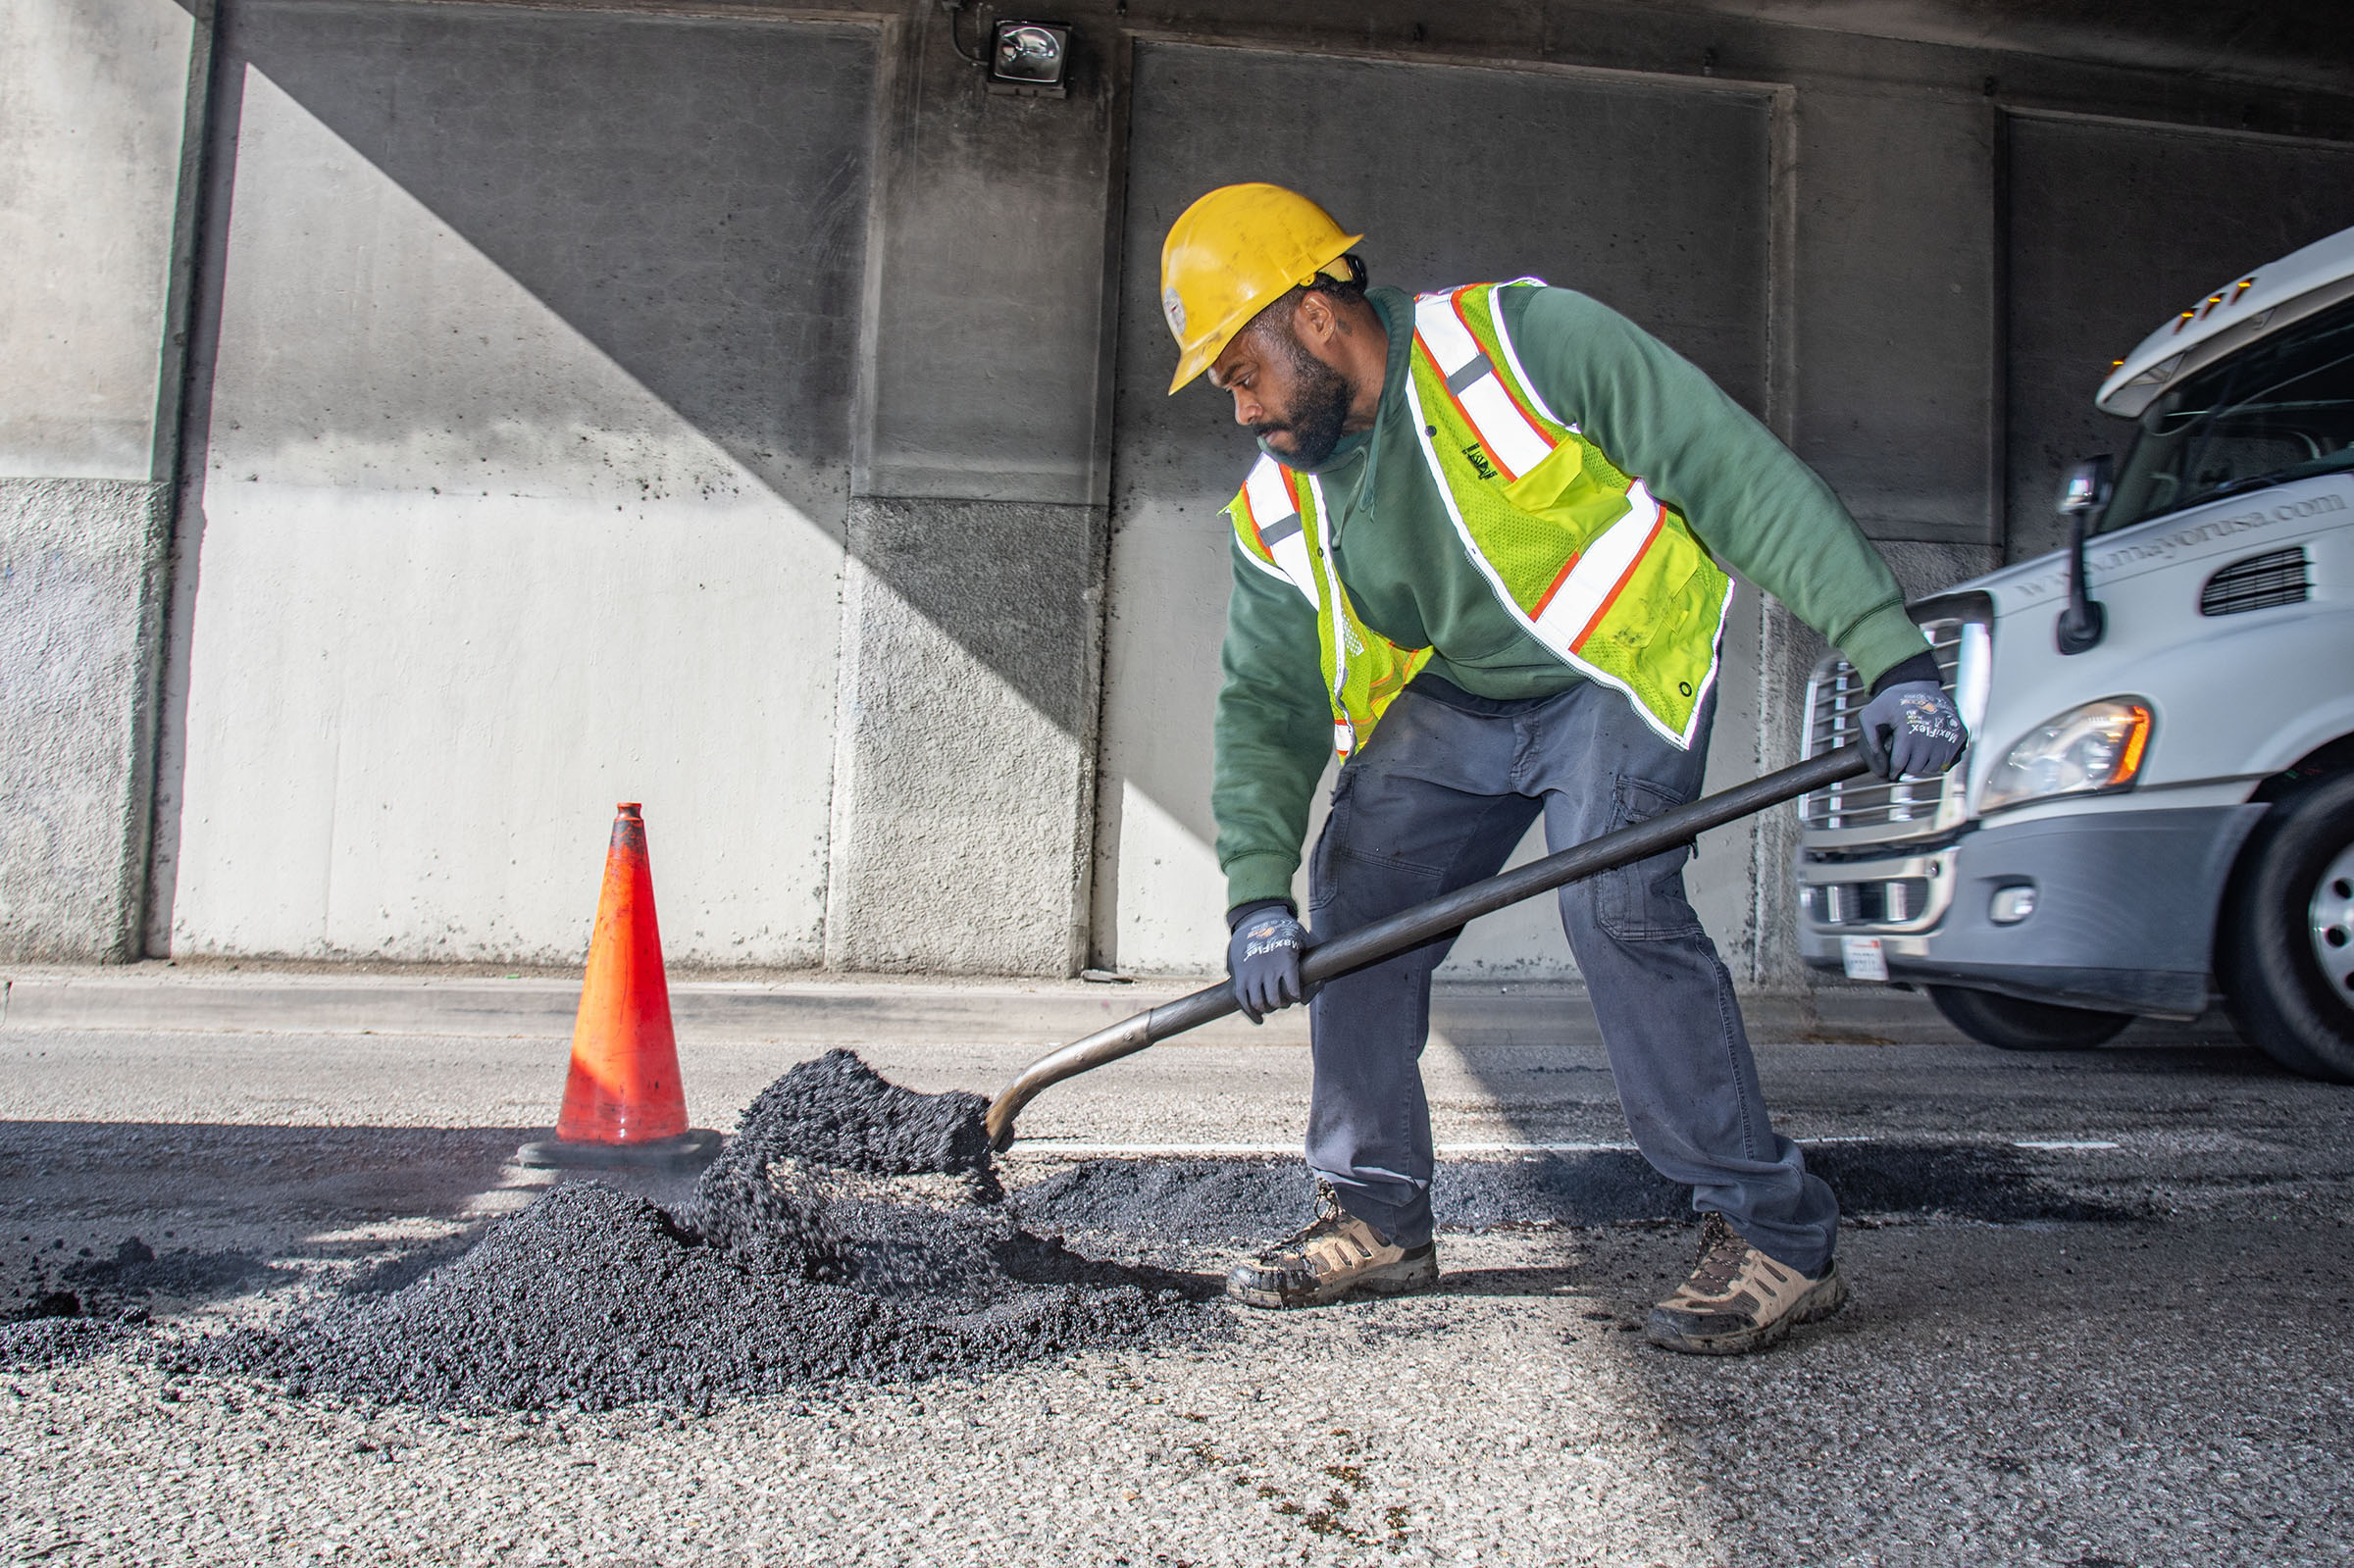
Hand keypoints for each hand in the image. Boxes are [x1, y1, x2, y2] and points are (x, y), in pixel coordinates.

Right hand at [1226, 900, 1305, 1023]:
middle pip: (1276, 1001)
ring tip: (1273, 1006)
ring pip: (1259, 1004)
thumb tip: (1316, 988)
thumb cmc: (1286, 932)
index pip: (1293, 990)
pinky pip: (1243, 1002)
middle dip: (1283, 1003)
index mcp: (1285, 959)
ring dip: (1268, 1009)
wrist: (1256, 920)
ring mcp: (1251, 974)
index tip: (1298, 994)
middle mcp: (1267, 969)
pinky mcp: (1239, 977)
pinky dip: (1252, 1014)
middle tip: (1285, 1000)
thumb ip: (1316, 962)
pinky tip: (1260, 1019)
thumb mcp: (1305, 939)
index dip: (1297, 996)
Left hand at [1858, 679, 1965, 779]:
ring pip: (1932, 767)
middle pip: (1916, 768)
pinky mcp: (1958, 735)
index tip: (1891, 771)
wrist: (1919, 684)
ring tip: (1915, 755)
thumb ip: (1868, 739)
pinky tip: (1927, 750)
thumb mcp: (1870, 714)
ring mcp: (1947, 735)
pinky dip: (1937, 759)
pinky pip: (1946, 760)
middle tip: (1903, 760)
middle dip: (1906, 767)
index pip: (1900, 764)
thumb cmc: (1892, 702)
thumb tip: (1880, 766)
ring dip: (1922, 765)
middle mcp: (1930, 735)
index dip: (1893, 771)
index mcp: (1909, 731)